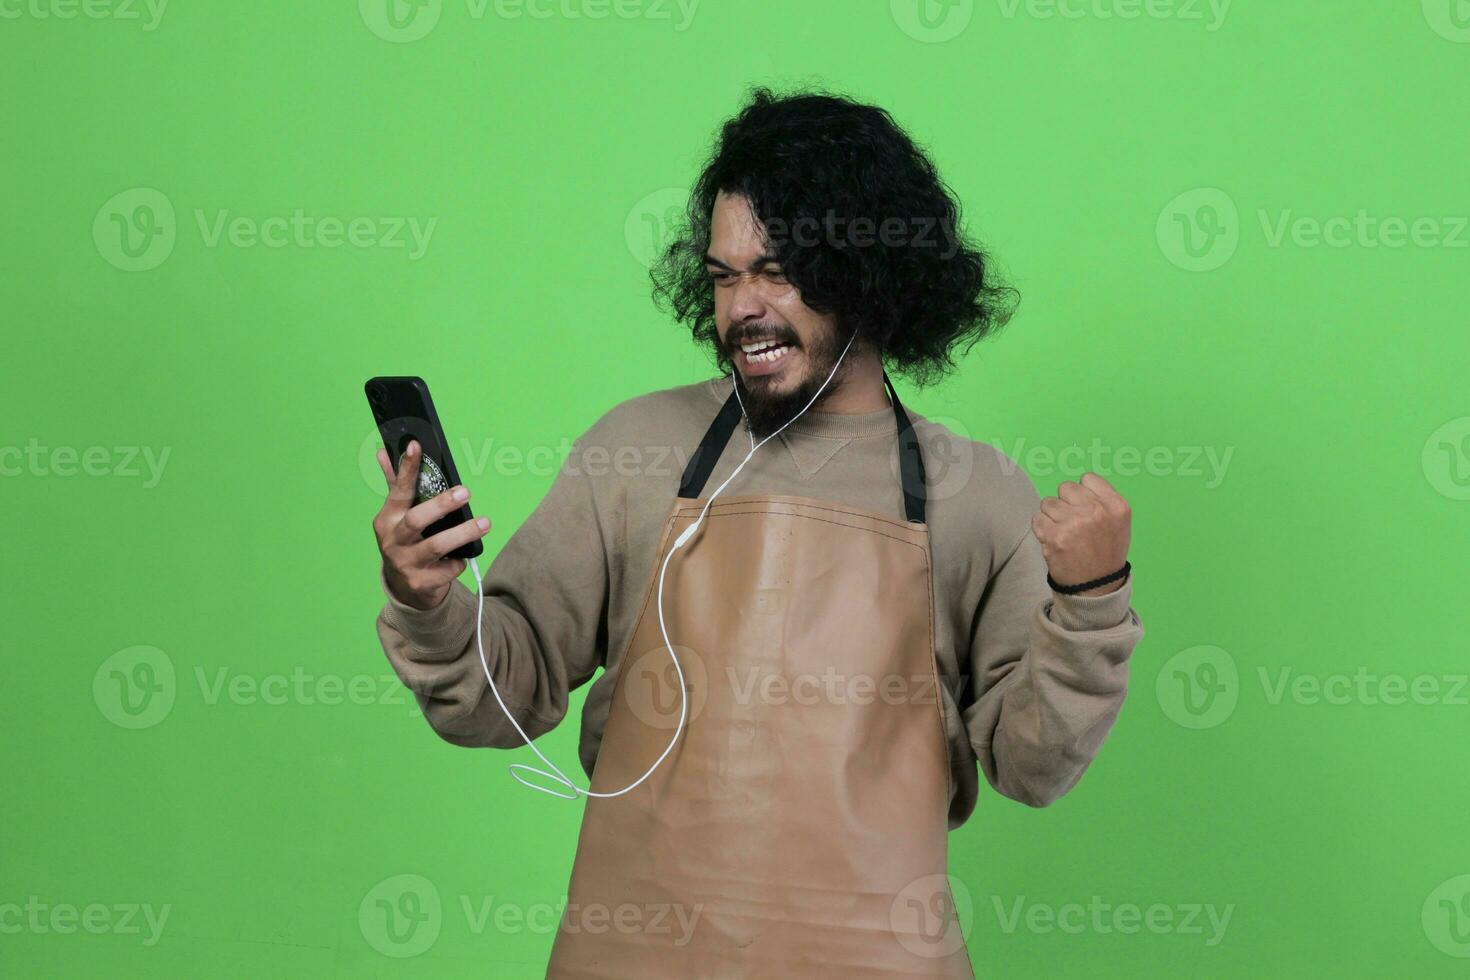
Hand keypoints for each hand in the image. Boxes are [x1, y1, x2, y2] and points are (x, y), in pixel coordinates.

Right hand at [371, 440, 491, 609]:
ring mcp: (406, 563)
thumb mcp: (397, 517)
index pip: (398, 490)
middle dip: (441, 505)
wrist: (405, 588)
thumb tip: (383, 452)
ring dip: (463, 533)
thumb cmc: (405, 542)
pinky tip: (464, 556)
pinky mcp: (421, 583)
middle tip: (465, 491)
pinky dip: (460, 561)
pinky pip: (448, 568)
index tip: (416, 446)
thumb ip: (395, 486)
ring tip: (485, 523)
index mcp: (387, 519)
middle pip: (417, 520)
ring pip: (437, 546)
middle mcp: (393, 541)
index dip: (407, 468)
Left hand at [1030, 472, 1131, 595]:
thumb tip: (1078, 484)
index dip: (1082, 493)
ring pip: (1048, 502)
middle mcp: (1096, 512)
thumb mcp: (1119, 523)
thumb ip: (1102, 500)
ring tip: (1064, 533)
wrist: (1096, 587)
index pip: (1088, 478)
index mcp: (1116, 506)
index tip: (1084, 508)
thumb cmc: (1105, 552)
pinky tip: (1055, 541)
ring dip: (1051, 516)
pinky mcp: (1054, 537)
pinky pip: (1037, 519)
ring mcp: (1074, 524)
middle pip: (1065, 488)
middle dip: (1066, 503)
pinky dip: (1042, 529)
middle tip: (1073, 523)